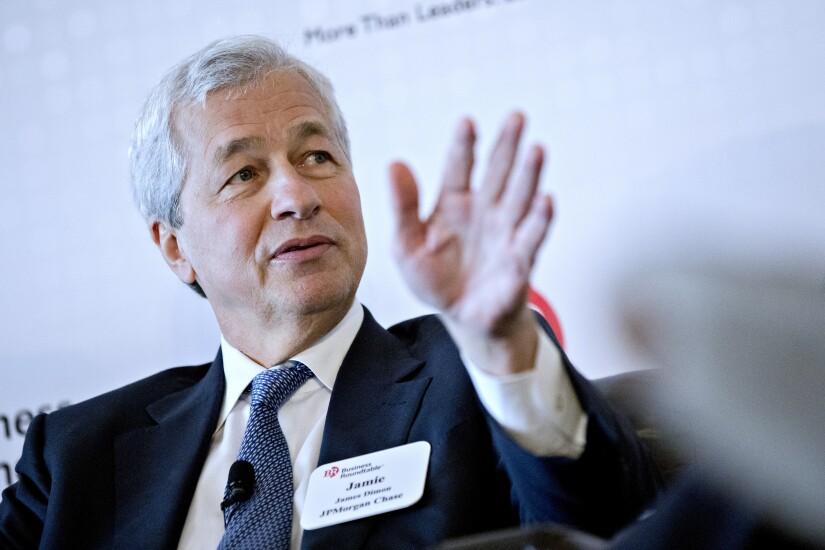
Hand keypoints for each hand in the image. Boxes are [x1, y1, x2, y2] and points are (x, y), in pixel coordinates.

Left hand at [389, 113, 552, 373]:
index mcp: (454, 203)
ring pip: (520, 197)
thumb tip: (395, 163)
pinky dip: (539, 220)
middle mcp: (485, 211)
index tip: (467, 123)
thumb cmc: (435, 278)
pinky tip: (546, 200)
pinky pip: (531, 237)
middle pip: (499, 172)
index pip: (459, 167)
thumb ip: (403, 207)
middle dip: (507, 146)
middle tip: (516, 117)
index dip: (464, 146)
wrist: (462, 317)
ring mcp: (505, 232)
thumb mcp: (407, 245)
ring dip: (529, 175)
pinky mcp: (520, 260)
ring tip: (536, 150)